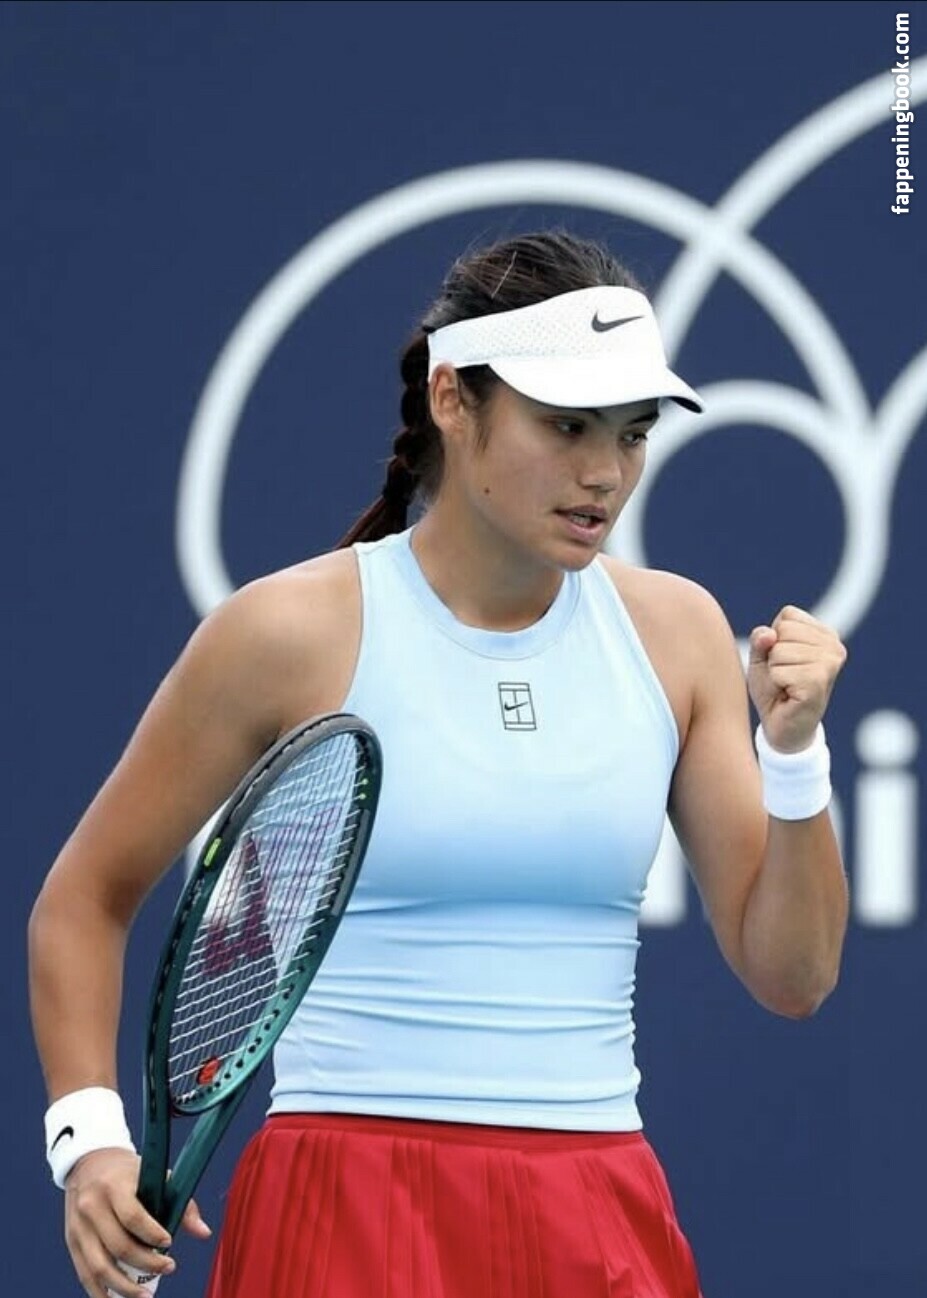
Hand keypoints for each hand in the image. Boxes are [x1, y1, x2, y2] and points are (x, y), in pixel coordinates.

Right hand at [63, 1149, 210, 1297]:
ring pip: (99, 1267)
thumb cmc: (128, 1172)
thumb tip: (204, 1232)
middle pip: (118, 1246)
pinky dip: (100, 1293)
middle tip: (169, 1267)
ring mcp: (78, 1226)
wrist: (89, 1162)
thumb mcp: (154, 1175)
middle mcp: (92, 1207)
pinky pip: (84, 1274)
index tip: (169, 1243)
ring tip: (146, 1296)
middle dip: (146, 1263)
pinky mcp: (71, 1241)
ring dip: (123, 1288)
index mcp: (114, 1186)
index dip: (152, 1235)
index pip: (133, 1217)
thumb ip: (180, 1203)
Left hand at [747, 605, 846, 752]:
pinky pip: (779, 671)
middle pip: (782, 631)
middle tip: (784, 677)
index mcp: (825, 634)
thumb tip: (770, 635)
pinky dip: (776, 684)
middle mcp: (834, 646)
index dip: (774, 639)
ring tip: (787, 686)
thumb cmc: (775, 689)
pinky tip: (789, 694)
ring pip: (778, 651)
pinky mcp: (819, 682)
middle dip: (773, 656)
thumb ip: (761, 640)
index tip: (785, 661)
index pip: (788, 615)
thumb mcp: (762, 658)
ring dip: (774, 672)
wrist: (783, 728)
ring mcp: (830, 664)